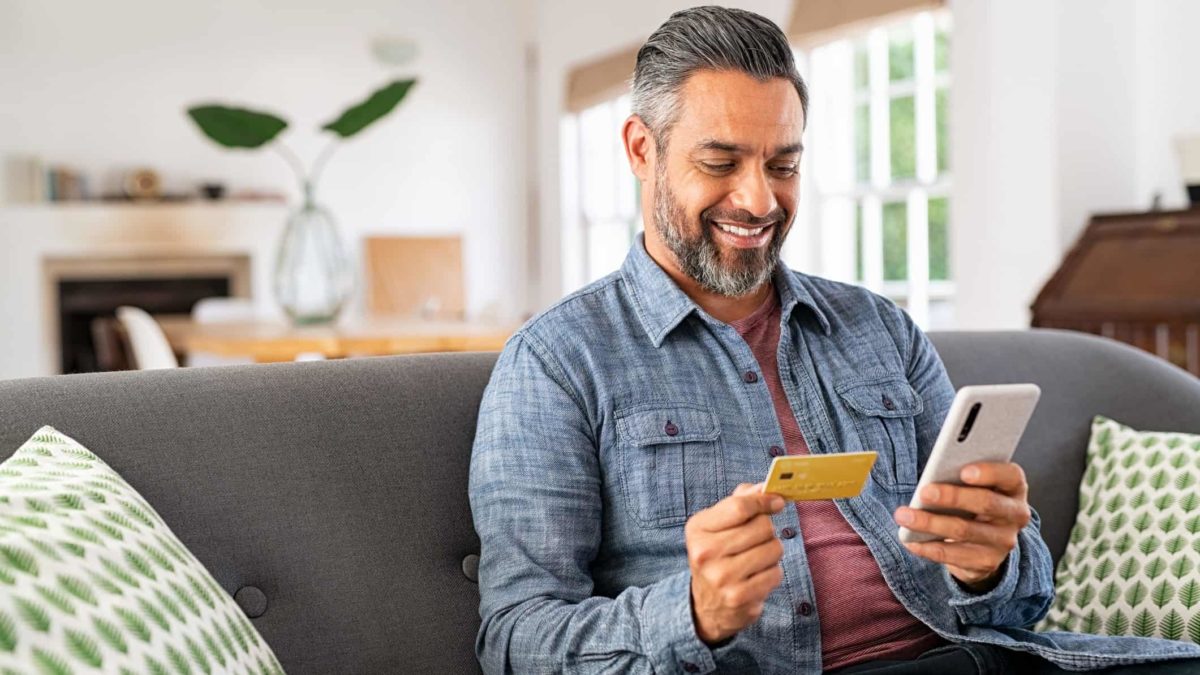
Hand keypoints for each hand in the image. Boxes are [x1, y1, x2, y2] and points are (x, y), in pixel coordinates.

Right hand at [686, 482, 785, 644]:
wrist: (707, 605)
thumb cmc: (717, 556)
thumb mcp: (718, 526)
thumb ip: (739, 502)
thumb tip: (764, 487)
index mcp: (698, 529)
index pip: (739, 506)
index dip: (764, 500)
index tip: (777, 502)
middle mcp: (705, 552)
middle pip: (762, 526)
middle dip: (767, 530)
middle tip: (757, 539)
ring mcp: (722, 577)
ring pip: (773, 549)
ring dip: (771, 552)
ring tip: (756, 559)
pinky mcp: (739, 597)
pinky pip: (775, 573)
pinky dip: (772, 573)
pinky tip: (756, 577)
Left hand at [893, 462, 1031, 589]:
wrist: (983, 543)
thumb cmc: (971, 502)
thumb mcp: (973, 487)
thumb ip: (960, 477)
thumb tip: (933, 477)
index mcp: (1013, 488)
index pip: (1010, 476)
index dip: (989, 472)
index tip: (963, 471)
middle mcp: (1015, 514)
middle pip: (986, 503)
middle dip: (952, 497)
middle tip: (923, 493)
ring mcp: (1003, 541)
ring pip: (964, 530)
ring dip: (930, 523)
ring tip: (903, 515)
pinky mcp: (987, 562)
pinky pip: (953, 555)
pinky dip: (928, 547)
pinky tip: (909, 540)